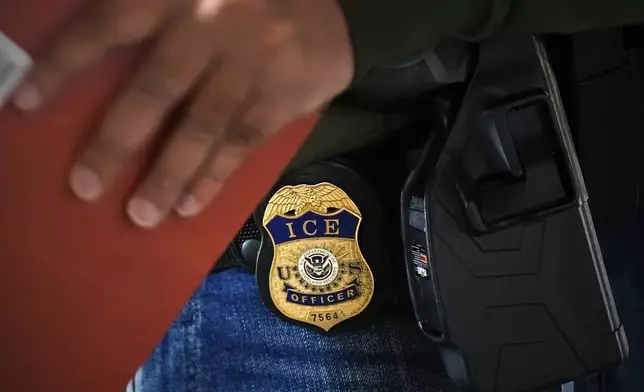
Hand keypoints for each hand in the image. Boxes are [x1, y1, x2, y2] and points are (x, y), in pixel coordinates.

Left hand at [13, 0, 353, 227]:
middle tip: (85, 187)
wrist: (336, 4)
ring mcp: (249, 65)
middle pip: (154, 90)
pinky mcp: (282, 96)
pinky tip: (191, 205)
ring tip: (141, 215)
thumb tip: (101, 60)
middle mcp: (209, 28)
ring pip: (201, 127)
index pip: (106, 28)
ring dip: (169, 174)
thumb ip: (154, 15)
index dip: (63, 65)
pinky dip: (216, 175)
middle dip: (117, 141)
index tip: (24, 104)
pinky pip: (243, 141)